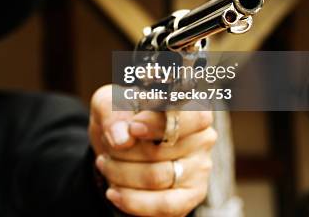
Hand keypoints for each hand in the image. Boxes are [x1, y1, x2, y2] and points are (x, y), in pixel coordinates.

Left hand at [89, 85, 216, 216]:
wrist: (118, 145)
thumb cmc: (120, 117)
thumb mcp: (108, 103)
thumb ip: (112, 112)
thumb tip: (123, 139)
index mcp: (190, 107)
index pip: (188, 116)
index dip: (159, 124)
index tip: (133, 128)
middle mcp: (203, 137)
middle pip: (161, 150)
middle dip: (123, 150)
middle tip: (107, 144)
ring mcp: (199, 168)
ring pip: (157, 177)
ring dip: (120, 173)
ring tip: (105, 163)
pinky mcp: (190, 196)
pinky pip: (165, 205)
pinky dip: (133, 200)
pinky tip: (113, 192)